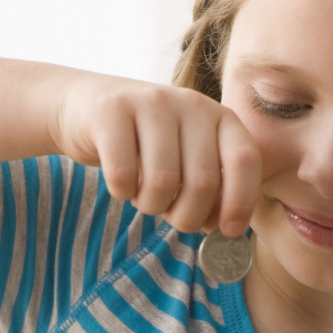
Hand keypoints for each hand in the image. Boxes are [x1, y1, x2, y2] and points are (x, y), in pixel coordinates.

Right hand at [53, 76, 260, 235]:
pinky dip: (122, 193)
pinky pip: (123, 174)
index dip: (240, 201)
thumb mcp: (190, 158)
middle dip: (187, 216)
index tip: (227, 231)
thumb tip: (228, 229)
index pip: (245, 160)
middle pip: (203, 182)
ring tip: (144, 196)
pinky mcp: (112, 109)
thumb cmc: (148, 145)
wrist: (87, 107)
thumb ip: (214, 187)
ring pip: (163, 182)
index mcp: (220, 116)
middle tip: (171, 217)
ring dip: (152, 206)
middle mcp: (192, 103)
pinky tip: (121, 184)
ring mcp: (152, 101)